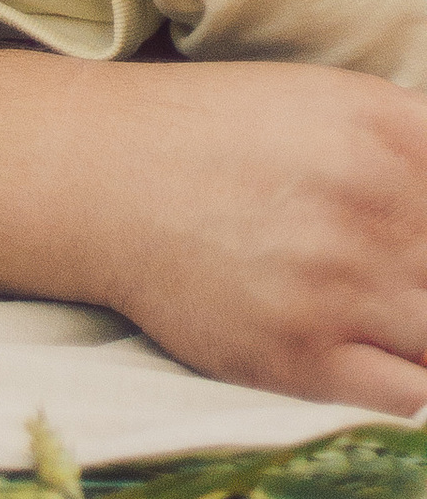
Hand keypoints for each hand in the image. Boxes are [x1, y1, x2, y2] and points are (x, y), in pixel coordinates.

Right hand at [78, 61, 426, 411]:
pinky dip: (415, 384)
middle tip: (391, 276)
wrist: (103, 177)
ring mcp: (338, 288)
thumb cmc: (219, 134)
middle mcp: (373, 210)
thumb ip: (415, 144)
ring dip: (419, 327)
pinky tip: (387, 358)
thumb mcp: (334, 102)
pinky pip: (412, 396)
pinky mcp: (302, 356)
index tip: (413, 245)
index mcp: (389, 136)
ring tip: (383, 314)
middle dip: (423, 277)